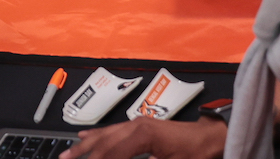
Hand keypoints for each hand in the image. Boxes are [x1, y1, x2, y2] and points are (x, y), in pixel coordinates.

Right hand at [60, 116, 225, 158]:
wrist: (213, 138)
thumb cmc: (198, 153)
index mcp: (143, 134)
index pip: (111, 154)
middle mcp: (136, 125)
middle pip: (103, 143)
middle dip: (83, 155)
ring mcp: (137, 123)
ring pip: (104, 135)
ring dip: (84, 146)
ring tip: (66, 154)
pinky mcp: (140, 126)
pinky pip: (112, 130)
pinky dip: (96, 136)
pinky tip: (84, 137)